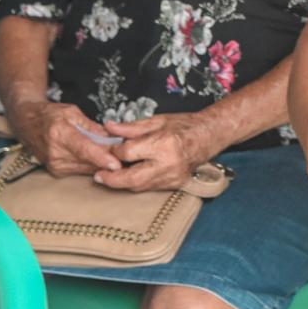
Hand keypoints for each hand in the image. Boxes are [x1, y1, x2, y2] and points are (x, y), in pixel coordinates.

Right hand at [7, 100, 123, 177]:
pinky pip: (81, 170)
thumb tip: (112, 138)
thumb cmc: (49, 115)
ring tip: (113, 153)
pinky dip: (91, 164)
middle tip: (126, 153)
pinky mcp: (57, 172)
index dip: (102, 158)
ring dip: (102, 162)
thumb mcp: (72, 112)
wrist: (25, 123)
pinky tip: (98, 157)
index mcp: (60, 134)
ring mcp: (55, 165)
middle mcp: (56, 153)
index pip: (84, 149)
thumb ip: (92, 127)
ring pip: (87, 168)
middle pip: (89, 161)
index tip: (116, 165)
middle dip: (109, 159)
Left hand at [98, 112, 221, 191]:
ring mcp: (173, 177)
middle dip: (112, 179)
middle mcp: (168, 164)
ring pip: (140, 187)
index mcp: (163, 144)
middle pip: (132, 179)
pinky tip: (131, 176)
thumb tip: (109, 128)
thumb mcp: (157, 120)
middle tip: (98, 176)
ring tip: (111, 177)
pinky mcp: (176, 184)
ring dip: (123, 183)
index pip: (128, 153)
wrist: (209, 135)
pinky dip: (138, 183)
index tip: (110, 149)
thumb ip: (131, 128)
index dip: (115, 152)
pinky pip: (151, 187)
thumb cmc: (184, 125)